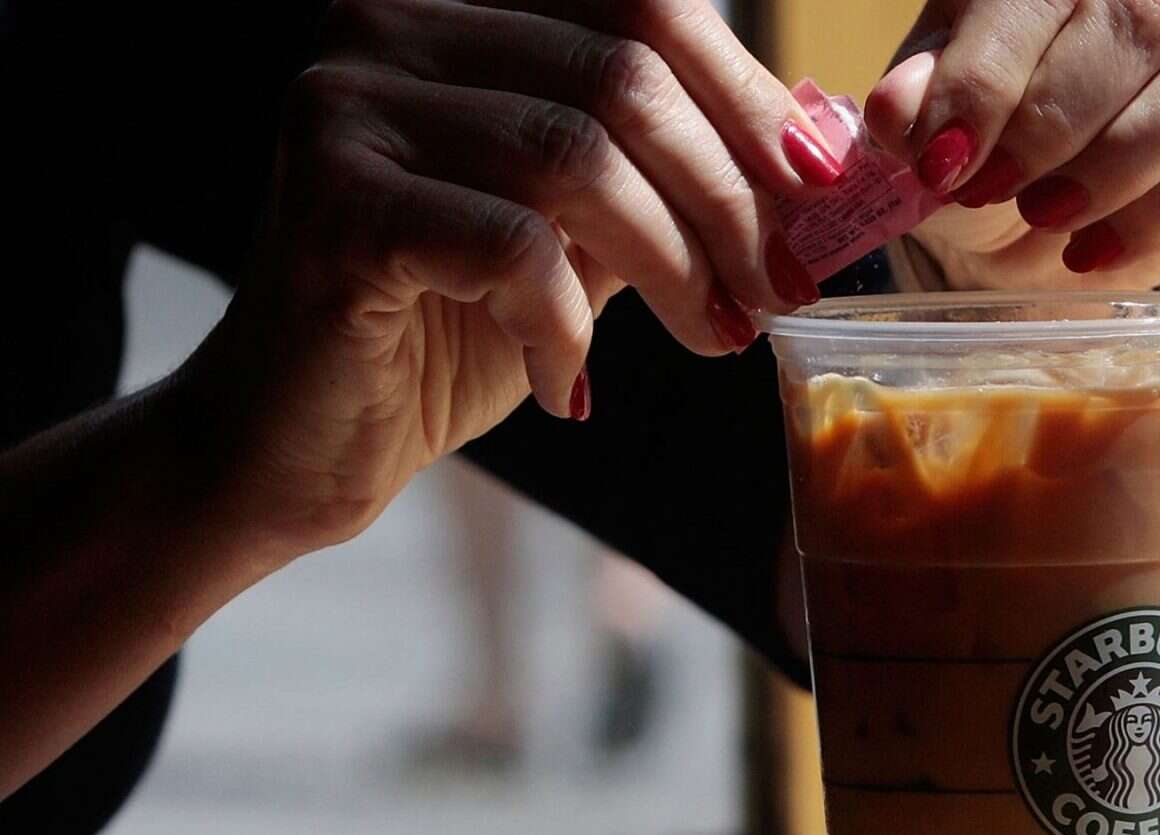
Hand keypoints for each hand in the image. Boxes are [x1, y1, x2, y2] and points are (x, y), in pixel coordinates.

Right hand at [198, 0, 843, 559]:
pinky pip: (510, 246)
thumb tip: (823, 147)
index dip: (750, 99)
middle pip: (623, 77)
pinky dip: (565, 324)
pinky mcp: (333, 202)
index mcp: (461, 14)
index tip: (824, 193)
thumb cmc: (454, 335)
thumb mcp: (585, 241)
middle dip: (729, 197)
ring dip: (673, 265)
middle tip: (779, 292)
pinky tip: (569, 382)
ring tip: (711, 337)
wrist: (310, 442)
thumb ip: (670, 182)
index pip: (641, 7)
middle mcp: (390, 27)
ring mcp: (347, 105)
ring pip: (577, 157)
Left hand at [864, 0, 1159, 291]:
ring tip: (1047, 218)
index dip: (988, 76)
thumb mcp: (934, 120)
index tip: (942, 160)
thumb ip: (917, 106)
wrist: (1034, 210)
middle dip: (1053, 122)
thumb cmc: (987, 141)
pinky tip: (1095, 250)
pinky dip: (1158, 214)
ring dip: (1118, 164)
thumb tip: (901, 110)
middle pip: (1137, 18)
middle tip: (992, 190)